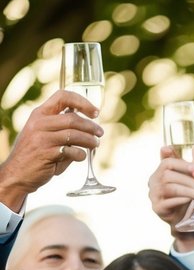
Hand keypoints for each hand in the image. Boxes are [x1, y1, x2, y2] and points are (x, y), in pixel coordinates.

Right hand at [0, 90, 102, 208]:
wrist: (17, 173)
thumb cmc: (34, 153)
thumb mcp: (42, 133)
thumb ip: (61, 127)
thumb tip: (89, 126)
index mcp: (39, 114)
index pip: (62, 96)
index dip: (82, 101)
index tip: (95, 112)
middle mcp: (39, 123)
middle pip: (73, 118)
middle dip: (91, 126)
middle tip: (100, 133)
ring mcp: (42, 138)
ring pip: (74, 135)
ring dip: (89, 140)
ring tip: (95, 144)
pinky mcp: (46, 154)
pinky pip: (71, 151)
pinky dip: (81, 155)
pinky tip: (81, 157)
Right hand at [148, 147, 193, 238]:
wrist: (182, 215)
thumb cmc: (184, 191)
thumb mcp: (182, 175)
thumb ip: (179, 162)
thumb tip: (166, 147)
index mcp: (158, 171)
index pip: (167, 162)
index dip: (182, 164)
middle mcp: (152, 182)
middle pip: (168, 176)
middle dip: (188, 179)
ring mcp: (153, 195)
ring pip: (170, 188)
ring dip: (188, 190)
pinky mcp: (157, 208)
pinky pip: (168, 202)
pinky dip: (181, 200)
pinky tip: (192, 200)